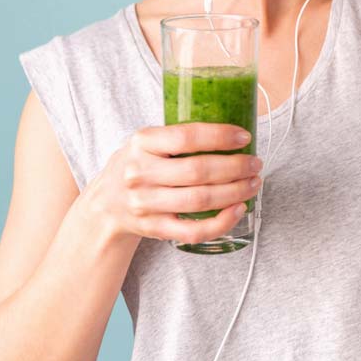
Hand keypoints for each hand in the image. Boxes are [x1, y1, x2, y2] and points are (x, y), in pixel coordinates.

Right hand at [77, 122, 261, 244]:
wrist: (105, 204)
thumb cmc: (137, 165)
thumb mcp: (147, 141)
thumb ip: (178, 135)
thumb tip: (231, 130)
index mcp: (142, 143)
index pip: (186, 137)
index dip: (220, 136)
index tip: (244, 136)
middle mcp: (140, 173)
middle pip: (197, 171)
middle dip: (235, 167)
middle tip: (255, 163)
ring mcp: (145, 203)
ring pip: (200, 200)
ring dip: (234, 192)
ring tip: (253, 183)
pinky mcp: (154, 229)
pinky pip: (193, 231)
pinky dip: (221, 222)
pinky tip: (237, 210)